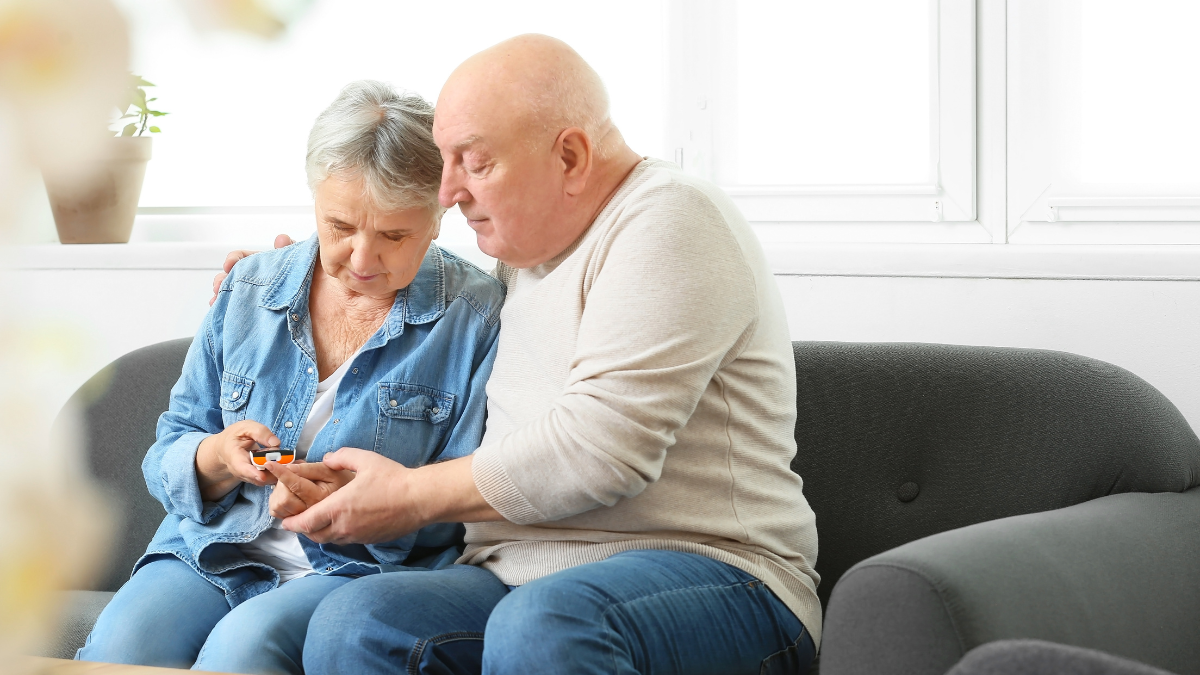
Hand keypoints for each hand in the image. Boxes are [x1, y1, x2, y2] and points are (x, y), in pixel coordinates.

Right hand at [195, 420, 280, 500]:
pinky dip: (279, 472)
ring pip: (265, 480)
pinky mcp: (256, 478)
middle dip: (273, 472)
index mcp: (234, 457)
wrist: (226, 447)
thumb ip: (260, 432)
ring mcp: (249, 477)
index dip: (252, 473)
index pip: (242, 468)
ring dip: (278, 472)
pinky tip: (287, 463)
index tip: (262, 476)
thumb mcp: (246, 427)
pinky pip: (269, 478)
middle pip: (257, 477)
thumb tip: (276, 443)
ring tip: (290, 461)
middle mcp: (240, 471)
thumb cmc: (235, 436)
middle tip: (288, 463)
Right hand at [209, 234, 294, 305]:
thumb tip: (281, 239)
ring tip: (215, 301)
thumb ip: (289, 247)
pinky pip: (235, 309)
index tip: (229, 265)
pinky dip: (225, 310)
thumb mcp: (295, 258)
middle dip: (221, 281)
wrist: (310, 295)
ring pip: (230, 294)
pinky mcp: (252, 310)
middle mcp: (251, 279)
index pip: (240, 258)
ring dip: (220, 297)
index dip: (233, 259)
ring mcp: (250, 295)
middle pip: (230, 277)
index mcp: (259, 264)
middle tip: (218, 286)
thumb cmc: (300, 273)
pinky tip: (220, 311)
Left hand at [279, 450, 502, 544]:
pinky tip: (344, 523)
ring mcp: (358, 536)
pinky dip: (338, 535)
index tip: (284, 521)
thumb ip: (341, 457)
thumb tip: (327, 458)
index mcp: (338, 507)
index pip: (305, 522)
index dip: (291, 523)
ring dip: (321, 533)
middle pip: (315, 535)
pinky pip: (347, 540)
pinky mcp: (370, 540)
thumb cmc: (393, 478)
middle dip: (304, 529)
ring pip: (331, 540)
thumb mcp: (364, 459)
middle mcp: (344, 526)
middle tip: (300, 521)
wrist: (419, 499)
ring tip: (319, 523)